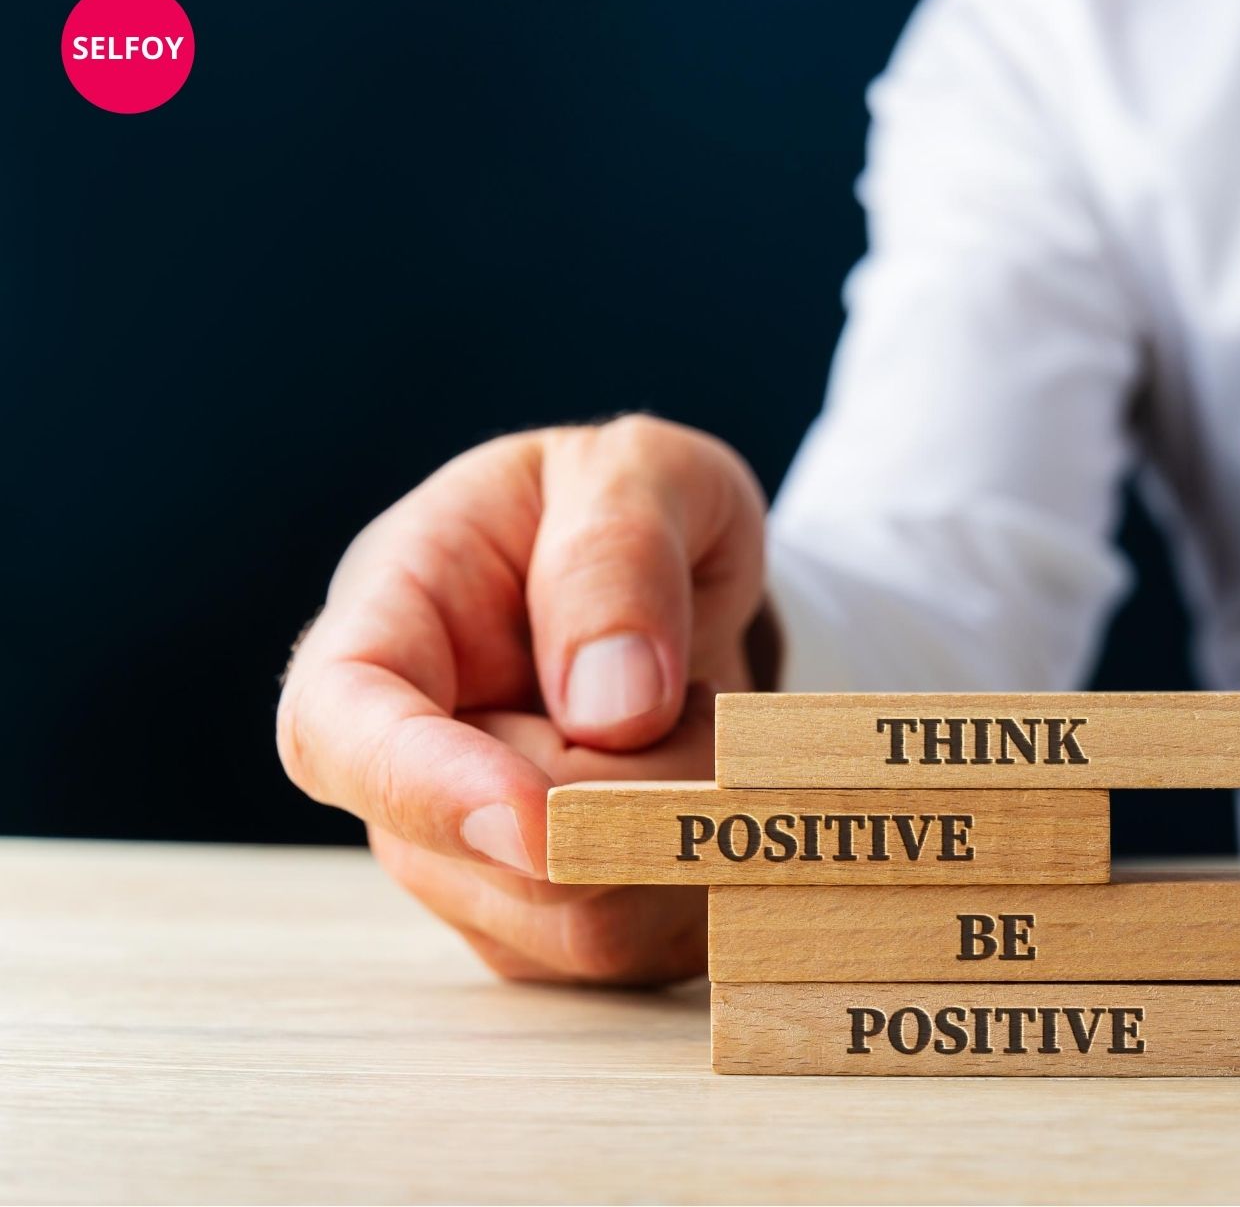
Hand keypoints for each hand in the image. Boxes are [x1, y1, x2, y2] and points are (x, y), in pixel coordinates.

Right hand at [276, 416, 768, 982]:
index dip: (429, 789)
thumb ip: (619, 554)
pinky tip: (707, 790)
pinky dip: (714, 876)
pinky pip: (653, 953)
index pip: (340, 733)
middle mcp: (403, 771)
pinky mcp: (554, 932)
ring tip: (692, 724)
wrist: (674, 589)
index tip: (538, 821)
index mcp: (385, 629)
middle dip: (645, 782)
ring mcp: (470, 868)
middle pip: (508, 854)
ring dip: (690, 828)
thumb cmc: (628, 514)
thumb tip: (613, 709)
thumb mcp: (640, 472)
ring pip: (593, 921)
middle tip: (691, 683)